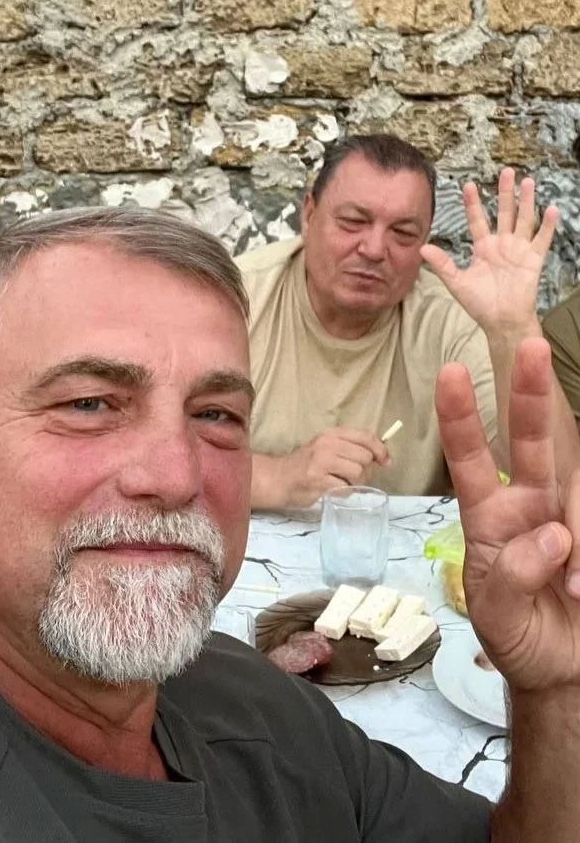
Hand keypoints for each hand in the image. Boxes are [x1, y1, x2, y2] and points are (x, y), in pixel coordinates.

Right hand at [278, 427, 390, 507]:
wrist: (278, 478)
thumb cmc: (306, 465)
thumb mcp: (328, 448)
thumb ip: (352, 449)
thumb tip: (383, 457)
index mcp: (332, 434)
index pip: (366, 437)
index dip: (380, 450)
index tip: (385, 462)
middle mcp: (327, 444)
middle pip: (365, 457)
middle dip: (367, 471)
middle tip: (356, 477)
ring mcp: (321, 461)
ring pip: (358, 472)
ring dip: (356, 483)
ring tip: (343, 484)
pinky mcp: (317, 479)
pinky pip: (344, 488)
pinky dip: (343, 493)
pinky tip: (333, 490)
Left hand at [421, 168, 557, 335]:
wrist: (501, 321)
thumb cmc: (479, 304)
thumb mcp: (456, 282)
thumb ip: (442, 264)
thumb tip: (422, 248)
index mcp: (483, 248)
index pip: (477, 220)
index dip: (472, 203)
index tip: (467, 184)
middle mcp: (502, 244)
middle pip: (504, 213)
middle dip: (504, 193)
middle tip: (505, 171)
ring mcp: (519, 250)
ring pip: (523, 220)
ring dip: (526, 201)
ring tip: (528, 181)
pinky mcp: (533, 259)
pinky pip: (542, 239)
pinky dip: (547, 225)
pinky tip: (550, 209)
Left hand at [436, 337, 579, 690]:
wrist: (558, 670)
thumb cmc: (516, 634)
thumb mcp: (495, 613)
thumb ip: (510, 574)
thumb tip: (552, 534)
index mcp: (488, 518)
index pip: (468, 460)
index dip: (459, 418)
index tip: (449, 373)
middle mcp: (529, 506)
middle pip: (531, 443)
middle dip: (529, 396)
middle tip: (529, 346)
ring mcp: (568, 519)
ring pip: (579, 487)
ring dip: (579, 534)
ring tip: (574, 591)